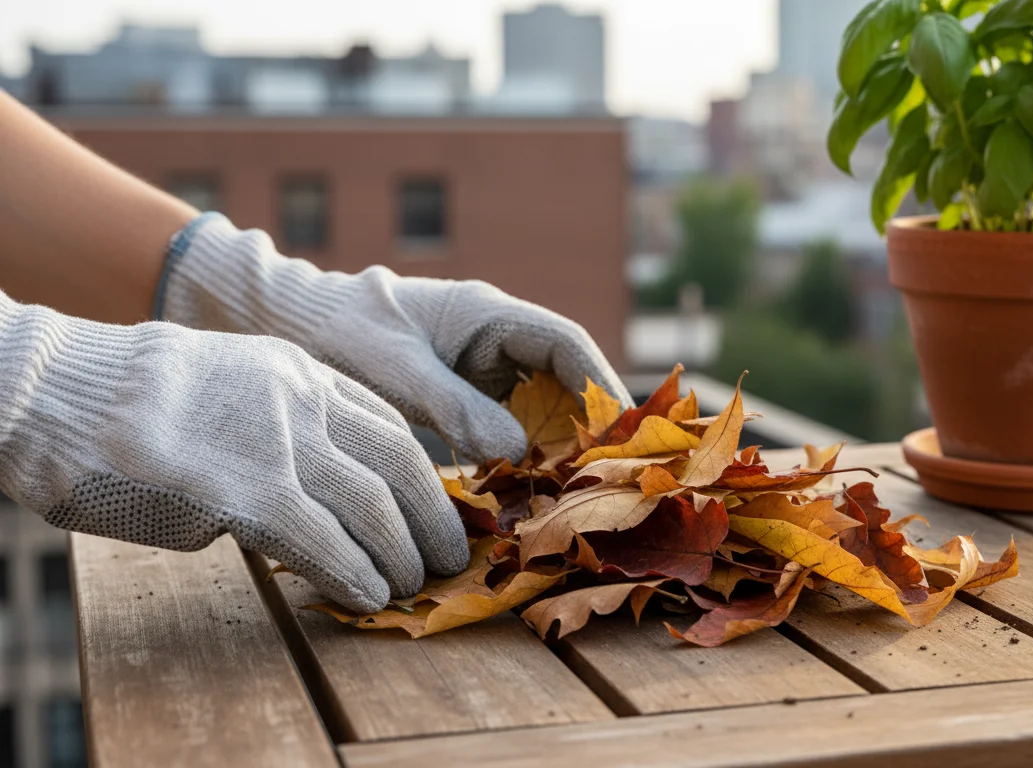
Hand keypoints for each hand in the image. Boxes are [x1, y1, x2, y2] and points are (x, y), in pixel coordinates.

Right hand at [0, 294, 466, 613]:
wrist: (57, 393)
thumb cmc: (130, 400)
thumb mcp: (228, 384)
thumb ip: (280, 423)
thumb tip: (314, 485)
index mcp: (300, 371)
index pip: (390, 427)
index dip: (425, 476)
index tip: (441, 510)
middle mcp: (300, 400)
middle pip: (399, 465)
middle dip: (433, 518)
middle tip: (448, 557)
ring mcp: (275, 443)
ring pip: (372, 507)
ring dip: (400, 555)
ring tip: (411, 586)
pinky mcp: (243, 491)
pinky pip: (322, 542)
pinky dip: (354, 574)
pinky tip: (368, 596)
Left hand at [159, 214, 632, 462]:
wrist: (291, 326)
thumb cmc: (340, 335)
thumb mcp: (395, 374)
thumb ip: (455, 408)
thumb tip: (515, 451)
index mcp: (487, 314)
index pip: (565, 344)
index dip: (600, 385)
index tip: (620, 431)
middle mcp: (495, 339)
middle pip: (565, 379)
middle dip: (588, 426)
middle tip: (604, 478)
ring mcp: (482, 368)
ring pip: (543, 406)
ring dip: (559, 447)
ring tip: (572, 494)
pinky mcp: (465, 397)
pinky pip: (511, 426)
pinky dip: (524, 459)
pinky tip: (525, 495)